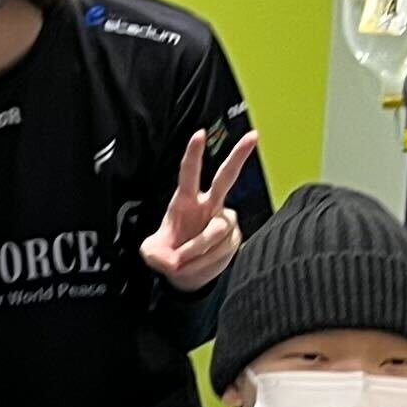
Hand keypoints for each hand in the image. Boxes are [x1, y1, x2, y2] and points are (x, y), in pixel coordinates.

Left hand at [136, 129, 259, 289]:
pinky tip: (199, 266)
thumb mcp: (152, 255)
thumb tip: (172, 259)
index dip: (194, 154)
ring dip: (196, 252)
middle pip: (226, 177)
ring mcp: (224, 220)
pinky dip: (206, 263)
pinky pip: (222, 249)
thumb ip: (156, 255)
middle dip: (239, 156)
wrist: (187, 273)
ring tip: (182, 264)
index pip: (189, 173)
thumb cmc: (169, 254)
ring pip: (216, 230)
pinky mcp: (235, 237)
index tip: (200, 134)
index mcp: (186, 200)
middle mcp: (209, 205)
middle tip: (253, 135)